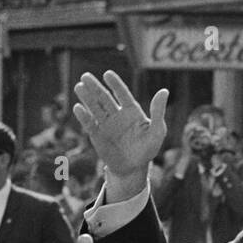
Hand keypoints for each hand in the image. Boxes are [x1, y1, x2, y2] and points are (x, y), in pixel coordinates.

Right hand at [72, 71, 167, 190]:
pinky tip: (78, 108)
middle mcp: (117, 114)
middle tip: (85, 76)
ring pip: (95, 108)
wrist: (133, 169)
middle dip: (95, 87)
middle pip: (104, 98)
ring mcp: (106, 124)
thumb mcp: (157, 131)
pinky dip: (83, 116)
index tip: (107, 74)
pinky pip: (89, 124)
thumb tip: (164, 91)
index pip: (122, 94)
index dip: (115, 84)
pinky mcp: (97, 135)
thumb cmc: (147, 149)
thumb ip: (158, 111)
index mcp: (131, 111)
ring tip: (79, 86)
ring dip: (87, 97)